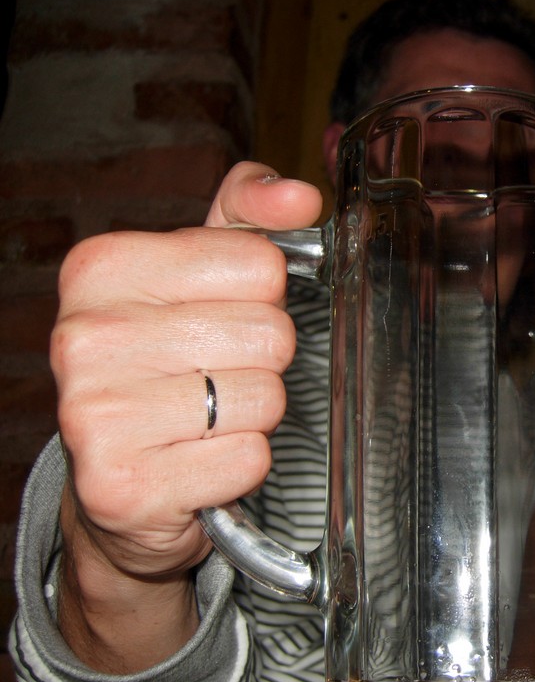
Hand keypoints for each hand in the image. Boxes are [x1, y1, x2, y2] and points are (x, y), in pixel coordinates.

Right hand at [54, 162, 321, 670]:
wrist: (122, 479)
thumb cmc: (169, 364)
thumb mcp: (200, 274)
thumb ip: (250, 218)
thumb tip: (301, 196)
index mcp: (103, 268)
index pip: (260, 264)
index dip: (261, 298)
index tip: (221, 316)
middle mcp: (87, 337)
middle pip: (270, 334)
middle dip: (262, 362)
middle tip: (215, 376)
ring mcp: (96, 415)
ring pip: (264, 398)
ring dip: (253, 415)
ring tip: (206, 419)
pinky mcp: (123, 486)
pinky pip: (247, 459)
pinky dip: (240, 465)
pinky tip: (198, 460)